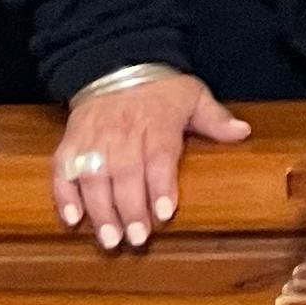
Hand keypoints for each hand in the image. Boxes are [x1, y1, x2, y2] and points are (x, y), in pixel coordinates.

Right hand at [52, 67, 248, 252]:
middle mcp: (122, 132)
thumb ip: (215, 118)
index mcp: (156, 121)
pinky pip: (62, 171)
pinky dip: (64, 196)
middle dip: (130, 209)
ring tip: (111, 240)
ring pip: (93, 178)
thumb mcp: (192, 95)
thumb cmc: (160, 88)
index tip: (165, 213)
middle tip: (138, 238)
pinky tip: (72, 221)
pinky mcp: (70, 144)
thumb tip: (243, 132)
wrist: (114, 64)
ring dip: (100, 211)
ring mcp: (93, 139)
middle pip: (125, 174)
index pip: (158, 156)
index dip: (160, 185)